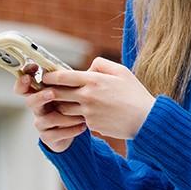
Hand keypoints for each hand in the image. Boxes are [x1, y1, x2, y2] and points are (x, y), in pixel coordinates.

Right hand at [13, 64, 86, 152]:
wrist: (78, 128)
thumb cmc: (76, 104)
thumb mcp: (75, 89)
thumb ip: (75, 78)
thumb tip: (91, 64)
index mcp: (43, 93)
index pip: (25, 86)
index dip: (23, 81)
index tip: (29, 75)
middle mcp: (39, 108)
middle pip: (30, 101)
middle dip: (40, 96)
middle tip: (51, 93)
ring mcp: (42, 123)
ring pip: (45, 119)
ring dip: (64, 117)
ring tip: (82, 116)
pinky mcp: (48, 137)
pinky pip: (54, 134)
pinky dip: (70, 130)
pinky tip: (82, 126)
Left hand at [41, 57, 156, 139]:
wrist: (144, 119)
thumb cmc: (134, 93)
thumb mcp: (121, 71)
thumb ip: (101, 64)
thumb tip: (88, 68)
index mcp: (93, 80)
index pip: (62, 77)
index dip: (50, 76)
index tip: (45, 76)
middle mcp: (87, 96)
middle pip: (58, 94)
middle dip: (50, 92)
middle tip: (47, 90)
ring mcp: (88, 112)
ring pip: (64, 109)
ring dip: (62, 106)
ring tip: (65, 102)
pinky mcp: (91, 125)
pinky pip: (78, 119)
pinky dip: (78, 116)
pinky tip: (85, 113)